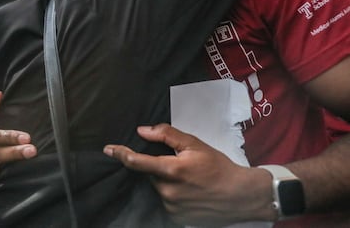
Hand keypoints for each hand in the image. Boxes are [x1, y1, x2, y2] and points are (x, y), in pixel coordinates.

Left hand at [103, 124, 274, 226]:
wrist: (241, 196)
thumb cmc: (219, 167)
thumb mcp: (194, 144)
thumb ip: (166, 135)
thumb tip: (142, 131)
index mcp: (171, 170)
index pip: (136, 162)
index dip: (120, 154)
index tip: (108, 150)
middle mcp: (168, 191)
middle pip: (149, 175)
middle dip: (157, 167)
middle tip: (178, 165)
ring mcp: (172, 207)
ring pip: (157, 188)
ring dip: (165, 181)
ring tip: (188, 180)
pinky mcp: (177, 218)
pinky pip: (165, 202)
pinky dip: (171, 194)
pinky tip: (188, 192)